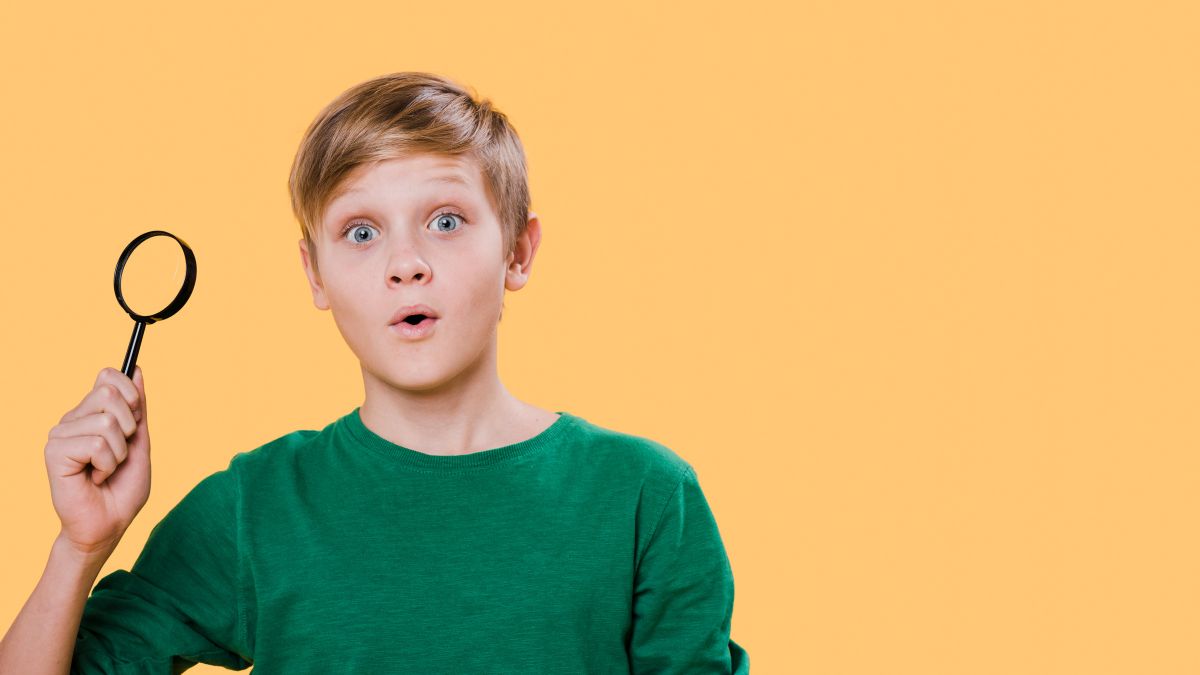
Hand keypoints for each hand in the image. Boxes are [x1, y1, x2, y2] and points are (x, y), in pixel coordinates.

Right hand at [44, 366, 150, 558]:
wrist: (108, 524)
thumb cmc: (123, 487)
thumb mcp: (139, 441)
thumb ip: (136, 408)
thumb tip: (135, 369)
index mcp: (92, 413)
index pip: (109, 375)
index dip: (131, 394)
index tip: (135, 419)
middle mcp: (73, 419)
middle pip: (109, 393)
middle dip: (129, 427)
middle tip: (119, 453)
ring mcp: (60, 434)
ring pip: (107, 422)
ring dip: (118, 453)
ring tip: (106, 469)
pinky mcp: (54, 451)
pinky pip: (96, 444)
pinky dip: (106, 465)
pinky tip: (94, 478)